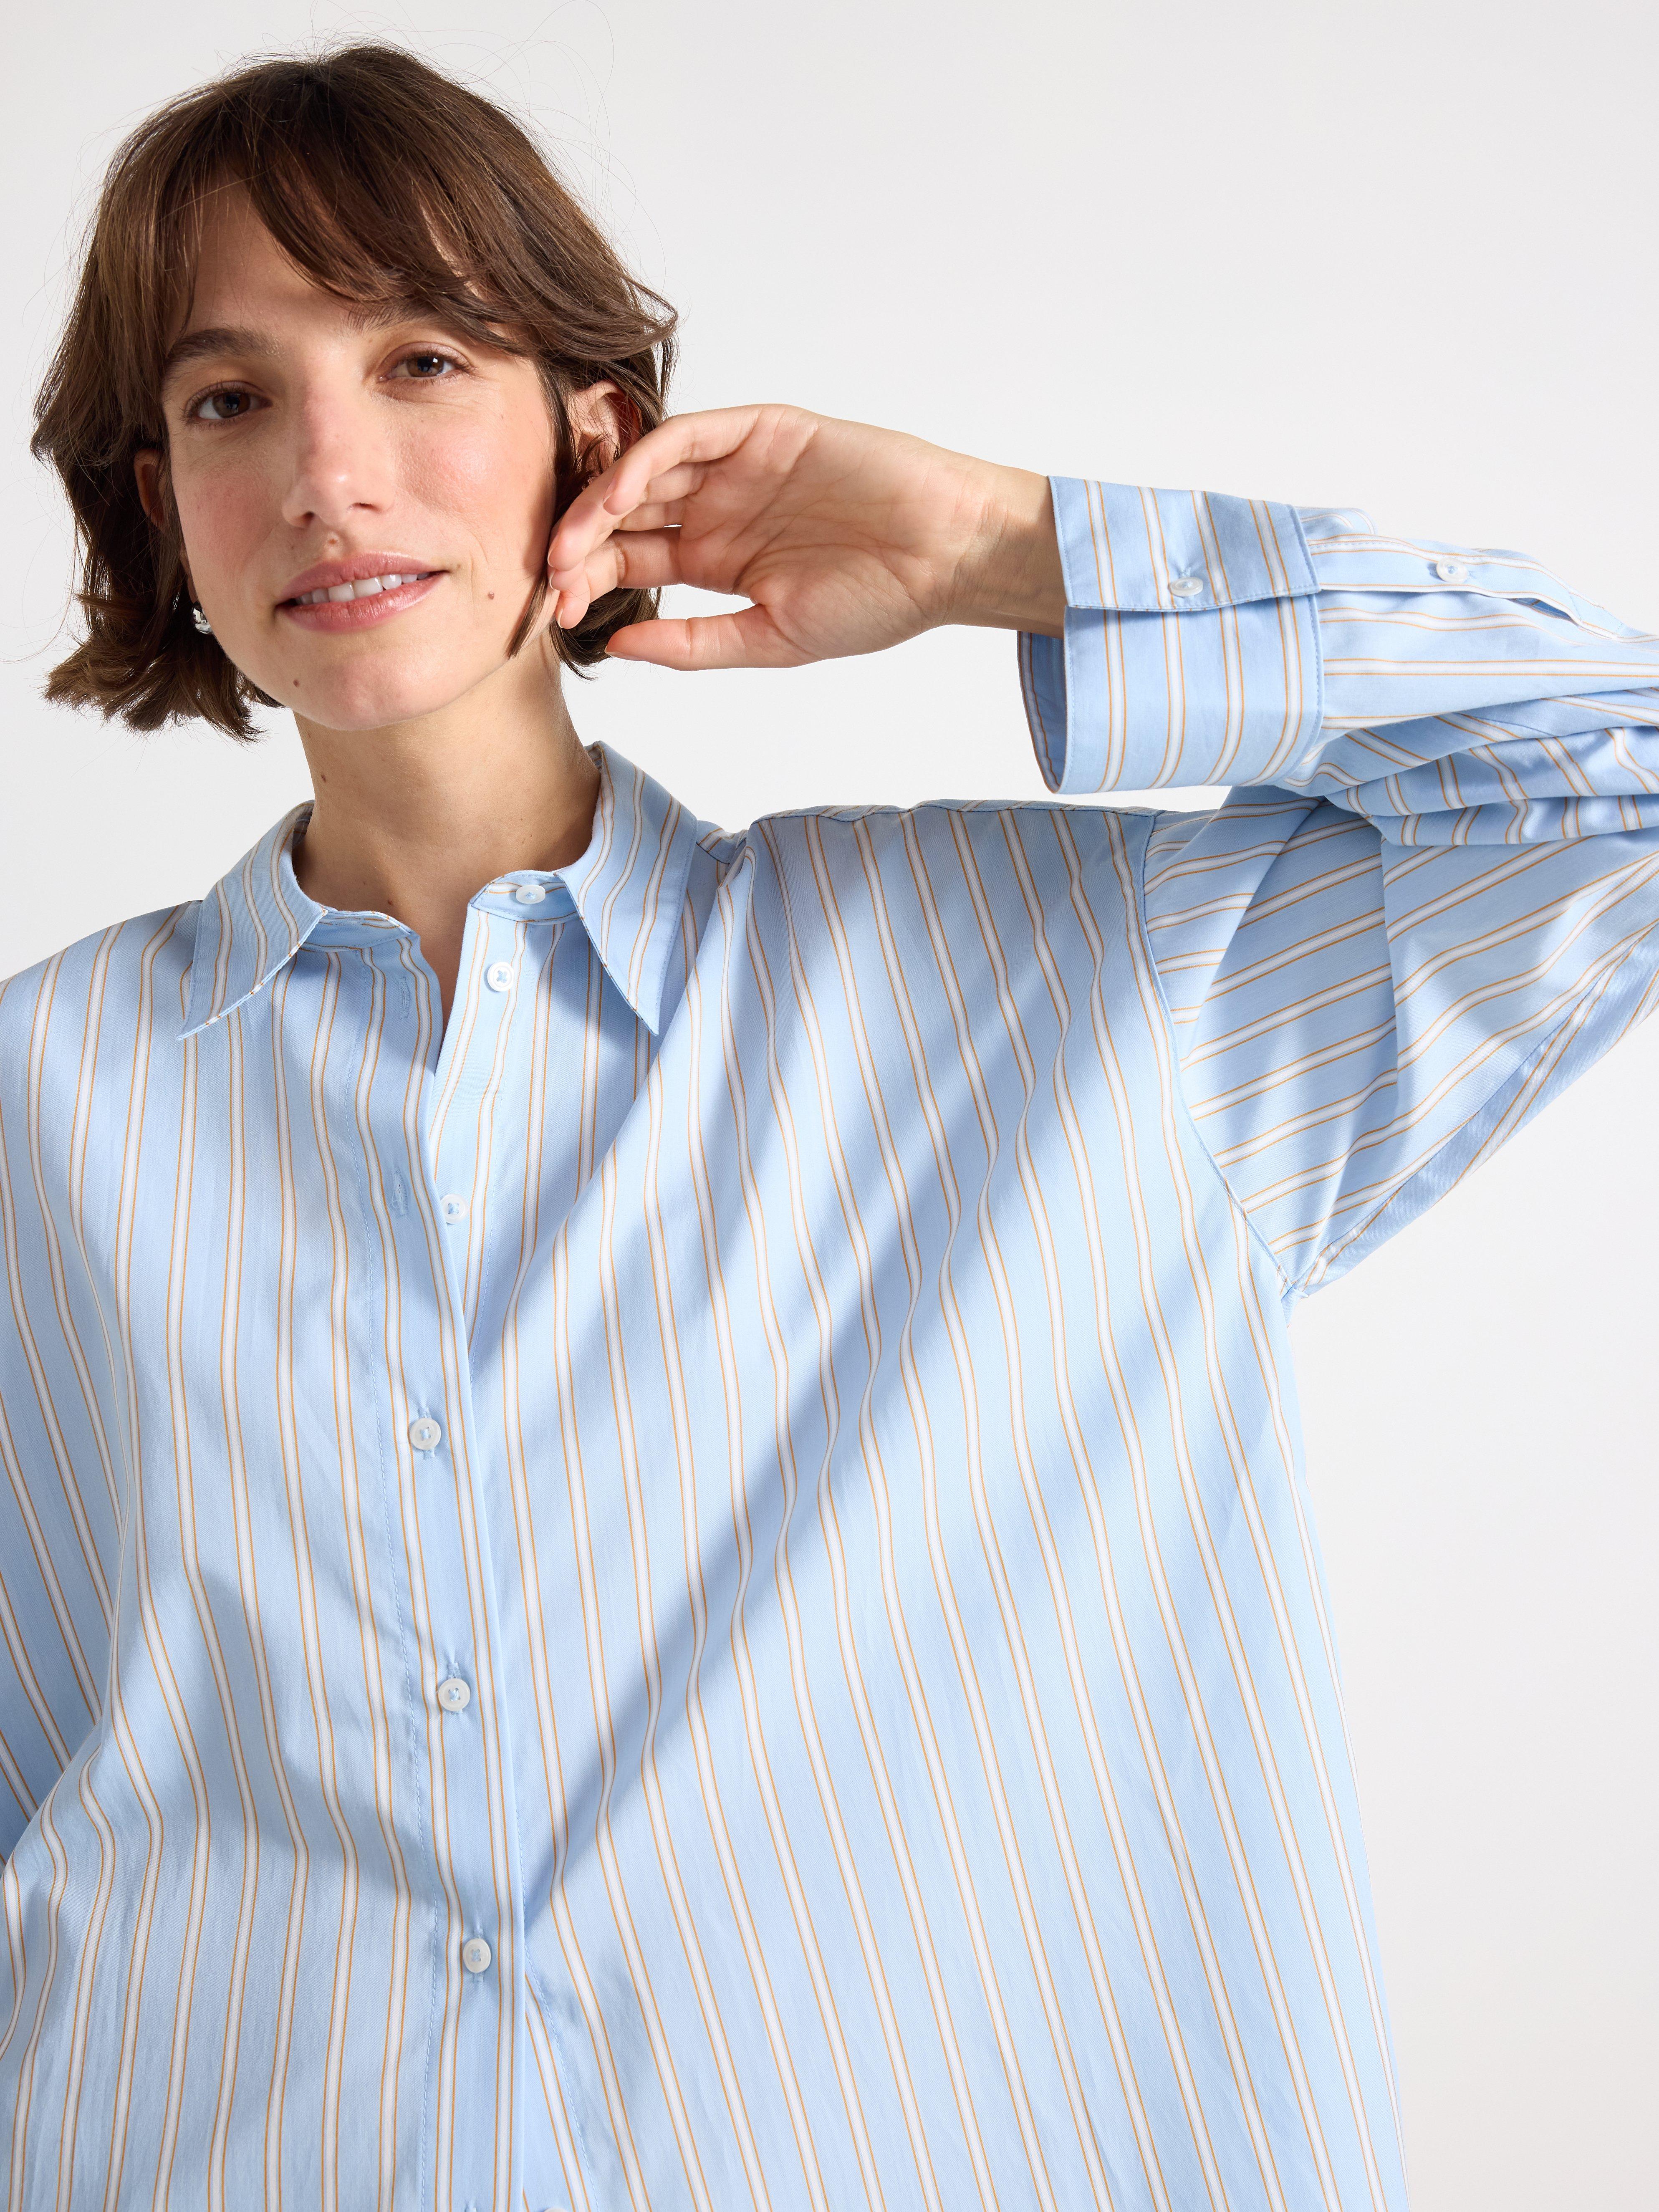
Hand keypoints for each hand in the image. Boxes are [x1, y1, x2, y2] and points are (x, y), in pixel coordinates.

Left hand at [544, 404, 1064, 669]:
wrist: (947, 556)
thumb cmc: (877, 602)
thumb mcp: (770, 640)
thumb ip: (692, 643)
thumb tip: (614, 644)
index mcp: (715, 559)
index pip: (630, 561)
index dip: (588, 582)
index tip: (558, 614)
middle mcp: (716, 508)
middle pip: (624, 516)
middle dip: (580, 545)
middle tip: (550, 578)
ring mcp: (735, 467)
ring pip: (643, 472)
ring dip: (598, 504)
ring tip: (569, 546)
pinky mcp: (759, 430)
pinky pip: (687, 437)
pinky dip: (646, 460)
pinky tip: (618, 495)